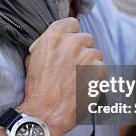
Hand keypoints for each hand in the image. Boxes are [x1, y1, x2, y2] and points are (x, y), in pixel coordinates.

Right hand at [20, 17, 105, 135]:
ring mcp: (87, 55)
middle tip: (72, 67)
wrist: (45, 112)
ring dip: (89, 64)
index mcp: (54, 36)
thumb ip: (47, 43)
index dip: (70, 35)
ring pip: (95, 54)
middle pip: (85, 38)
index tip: (68, 45)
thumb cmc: (37, 87)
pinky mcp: (99, 70)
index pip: (72, 23)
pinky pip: (102, 69)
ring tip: (76, 80)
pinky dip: (96, 77)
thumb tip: (59, 39)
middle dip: (81, 50)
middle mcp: (72, 42)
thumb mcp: (33, 57)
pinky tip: (84, 86)